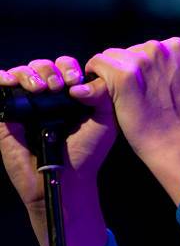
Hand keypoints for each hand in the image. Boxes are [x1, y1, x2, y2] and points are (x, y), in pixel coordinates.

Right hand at [0, 57, 115, 219]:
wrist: (66, 179)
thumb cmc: (87, 152)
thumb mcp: (105, 121)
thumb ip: (102, 95)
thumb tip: (83, 81)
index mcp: (70, 95)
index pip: (65, 68)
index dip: (68, 68)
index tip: (74, 82)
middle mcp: (48, 97)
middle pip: (43, 66)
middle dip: (50, 70)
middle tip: (57, 87)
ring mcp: (27, 105)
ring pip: (22, 73)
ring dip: (30, 74)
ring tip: (40, 89)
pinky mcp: (7, 116)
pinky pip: (0, 89)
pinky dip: (3, 77)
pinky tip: (10, 81)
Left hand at [77, 38, 179, 162]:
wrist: (177, 143)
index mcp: (179, 47)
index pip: (152, 48)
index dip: (148, 67)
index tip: (150, 85)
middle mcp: (159, 48)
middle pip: (131, 50)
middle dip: (132, 68)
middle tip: (137, 94)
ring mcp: (140, 60)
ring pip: (112, 56)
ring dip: (112, 72)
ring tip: (119, 95)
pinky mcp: (122, 76)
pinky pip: (97, 64)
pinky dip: (95, 75)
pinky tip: (102, 90)